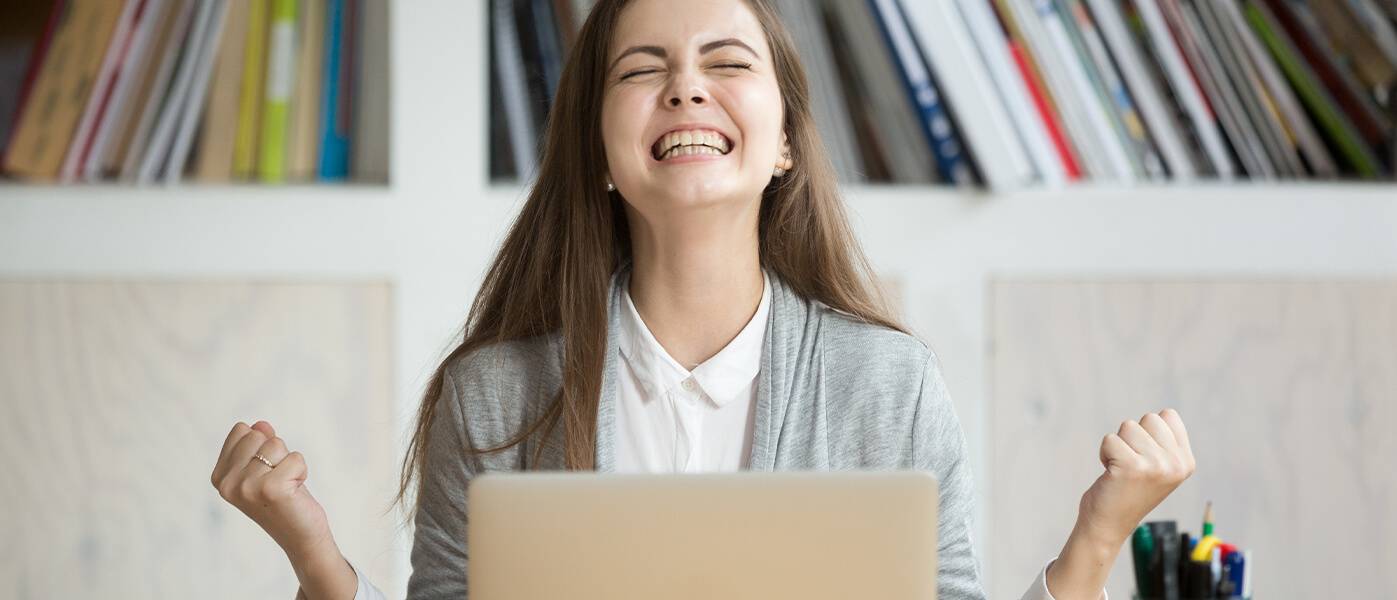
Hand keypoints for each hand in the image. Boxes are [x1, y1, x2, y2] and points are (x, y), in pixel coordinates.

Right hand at [210, 421, 335, 563]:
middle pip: (258, 434)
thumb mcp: (266, 468)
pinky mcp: (270, 489)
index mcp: (219, 476)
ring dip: (289, 463)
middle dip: (276, 453)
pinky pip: (295, 457)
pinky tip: (295, 491)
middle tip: (278, 480)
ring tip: (286, 486)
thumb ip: (259, 444)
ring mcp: (246, 487)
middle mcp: (227, 483)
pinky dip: (302, 470)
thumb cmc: (284, 499)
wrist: (300, 536)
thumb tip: (260, 424)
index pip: (241, 430)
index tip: (265, 471)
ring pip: (276, 444)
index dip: (261, 445)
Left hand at [1046, 409, 1195, 599]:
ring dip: (1117, 445)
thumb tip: (1166, 413)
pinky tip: (1111, 474)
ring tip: (1121, 470)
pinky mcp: (1132, 467)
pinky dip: (1104, 454)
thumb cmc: (1128, 491)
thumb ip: (1165, 443)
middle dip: (1132, 437)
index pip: (1167, 416)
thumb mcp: (1160, 467)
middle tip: (1130, 465)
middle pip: (1149, 418)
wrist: (1109, 526)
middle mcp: (1176, 464)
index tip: (1145, 457)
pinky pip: (1110, 440)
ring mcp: (1156, 466)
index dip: (1148, 432)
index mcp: (1186, 462)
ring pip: (1128, 426)